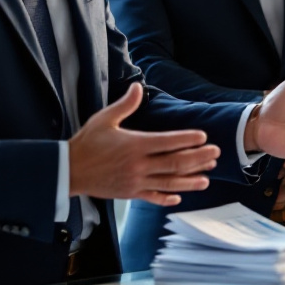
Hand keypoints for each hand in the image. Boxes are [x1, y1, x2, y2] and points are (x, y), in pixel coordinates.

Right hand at [68, 82, 219, 205]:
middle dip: (198, 159)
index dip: (188, 139)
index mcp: (135, 144)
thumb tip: (139, 87)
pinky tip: (179, 197)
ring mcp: (135, 181)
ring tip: (207, 179)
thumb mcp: (104, 119)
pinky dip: (167, 198)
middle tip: (215, 154)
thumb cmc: (87, 142)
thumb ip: (126, 104)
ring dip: (190, 181)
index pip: (168, 142)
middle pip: (175, 163)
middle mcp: (138, 165)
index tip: (204, 137)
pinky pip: (153, 197)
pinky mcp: (130, 193)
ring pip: (169, 182)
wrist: (69, 170)